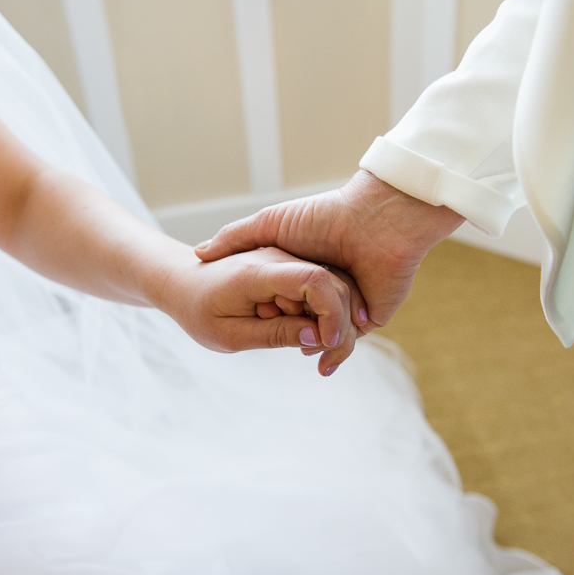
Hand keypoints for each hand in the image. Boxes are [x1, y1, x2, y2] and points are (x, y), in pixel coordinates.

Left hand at [155, 245, 363, 374]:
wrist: (182, 283)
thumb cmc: (198, 310)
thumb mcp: (229, 335)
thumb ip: (273, 335)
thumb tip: (316, 337)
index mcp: (258, 272)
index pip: (313, 279)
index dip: (331, 312)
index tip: (326, 343)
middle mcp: (278, 257)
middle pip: (331, 284)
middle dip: (335, 324)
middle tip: (313, 357)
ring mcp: (286, 259)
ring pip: (329, 287)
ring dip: (326, 321)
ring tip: (299, 346)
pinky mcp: (290, 268)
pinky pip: (318, 290)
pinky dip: (318, 315)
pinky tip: (299, 333)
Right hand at [195, 170, 465, 331]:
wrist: (375, 221)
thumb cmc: (322, 216)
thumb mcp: (269, 224)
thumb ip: (234, 238)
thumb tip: (198, 254)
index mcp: (304, 268)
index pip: (279, 301)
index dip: (264, 314)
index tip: (248, 320)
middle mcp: (326, 287)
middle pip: (299, 322)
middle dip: (286, 335)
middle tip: (271, 339)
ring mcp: (348, 303)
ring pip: (324, 336)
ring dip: (312, 346)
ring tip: (301, 352)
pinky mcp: (370, 315)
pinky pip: (352, 340)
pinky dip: (337, 351)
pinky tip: (322, 357)